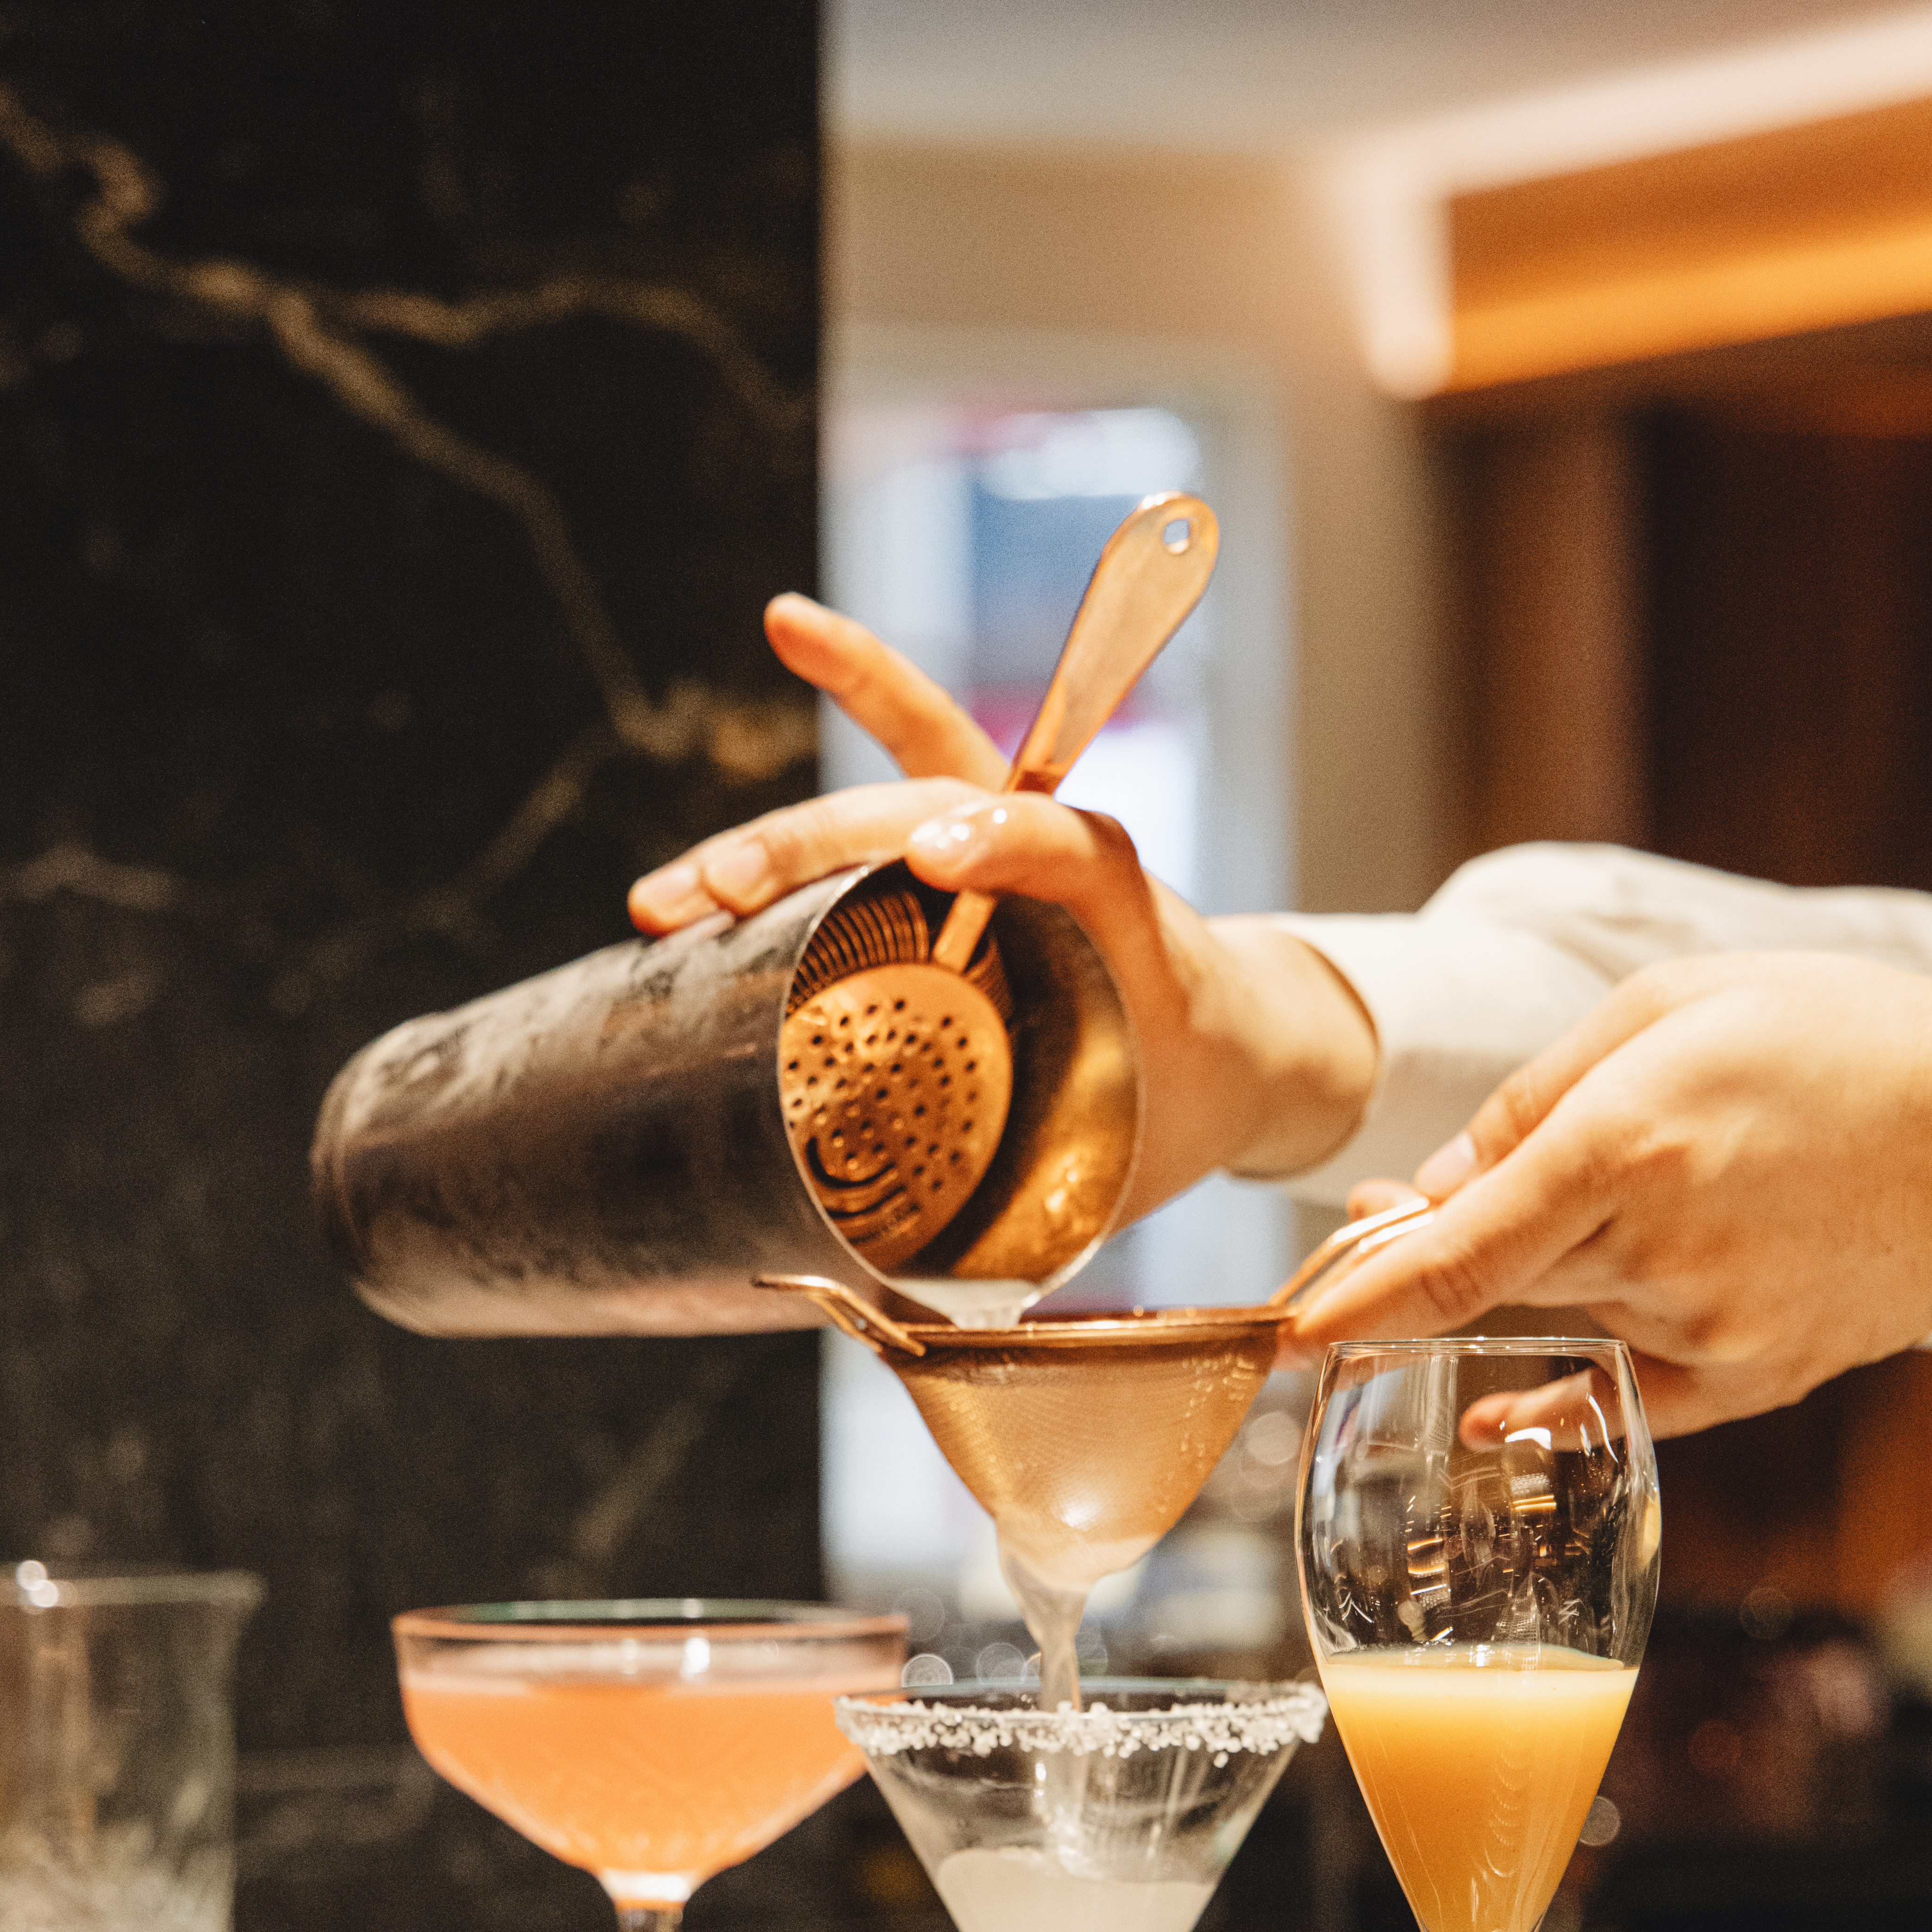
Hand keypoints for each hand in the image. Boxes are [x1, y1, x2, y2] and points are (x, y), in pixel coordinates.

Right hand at [629, 596, 1376, 1213]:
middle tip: (717, 897)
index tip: (940, 850)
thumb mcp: (1126, 1173)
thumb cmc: (1183, 1106)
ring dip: (783, 832)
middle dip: (814, 856)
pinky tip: (791, 621)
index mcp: (1127, 928)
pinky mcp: (984, 838)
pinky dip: (864, 677)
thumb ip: (1027, 1230)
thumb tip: (889, 1311)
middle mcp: (1068, 863)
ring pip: (898, 795)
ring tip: (681, 888)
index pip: (1069, 852)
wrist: (1250, 1044)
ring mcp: (1018, 844)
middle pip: (933, 823)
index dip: (1006, 842)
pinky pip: (918, 744)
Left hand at [1289, 954, 1931, 1436]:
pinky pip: (1621, 1402)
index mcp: (1632, 1146)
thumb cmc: (1836, 1040)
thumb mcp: (1672, 1010)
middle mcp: (1663, 1250)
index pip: (1457, 1250)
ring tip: (1640, 1194)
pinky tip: (1510, 1391)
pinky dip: (1559, 1390)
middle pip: (1497, 1276)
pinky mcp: (1754, 1380)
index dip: (1359, 1294)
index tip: (1289, 1330)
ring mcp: (1711, 1328)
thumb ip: (1536, 1102)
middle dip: (1439, 1246)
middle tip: (1417, 1196)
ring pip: (1567, 1313)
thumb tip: (1429, 1188)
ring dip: (1553, 1272)